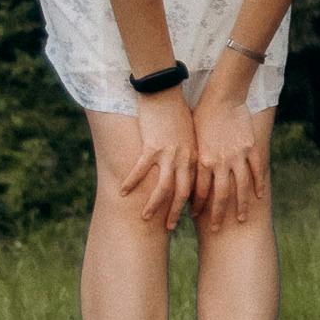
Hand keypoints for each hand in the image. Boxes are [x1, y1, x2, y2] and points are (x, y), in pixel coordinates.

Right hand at [119, 95, 197, 233]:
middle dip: (176, 213)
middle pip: (182, 193)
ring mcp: (168, 153)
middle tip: (169, 228)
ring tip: (145, 218)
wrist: (166, 90)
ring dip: (154, 205)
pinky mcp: (152, 146)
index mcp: (196, 156)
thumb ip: (188, 151)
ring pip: (163, 187)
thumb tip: (184, 166)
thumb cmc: (178, 110)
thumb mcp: (190, 133)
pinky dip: (132, 182)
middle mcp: (184, 158)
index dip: (194, 204)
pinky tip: (123, 192)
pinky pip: (141, 170)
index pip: (197, 186)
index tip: (190, 217)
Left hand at [190, 87, 267, 233]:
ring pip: (240, 187)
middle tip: (215, 229)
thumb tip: (187, 176)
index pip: (199, 191)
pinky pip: (256, 170)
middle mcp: (220, 162)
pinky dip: (258, 184)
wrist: (222, 96)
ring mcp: (237, 156)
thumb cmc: (201, 115)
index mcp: (202, 160)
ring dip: (241, 206)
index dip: (197, 206)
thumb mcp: (192, 139)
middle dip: (217, 214)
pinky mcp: (250, 148)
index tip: (194, 218)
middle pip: (220, 195)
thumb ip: (194, 159)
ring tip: (241, 219)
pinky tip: (258, 196)